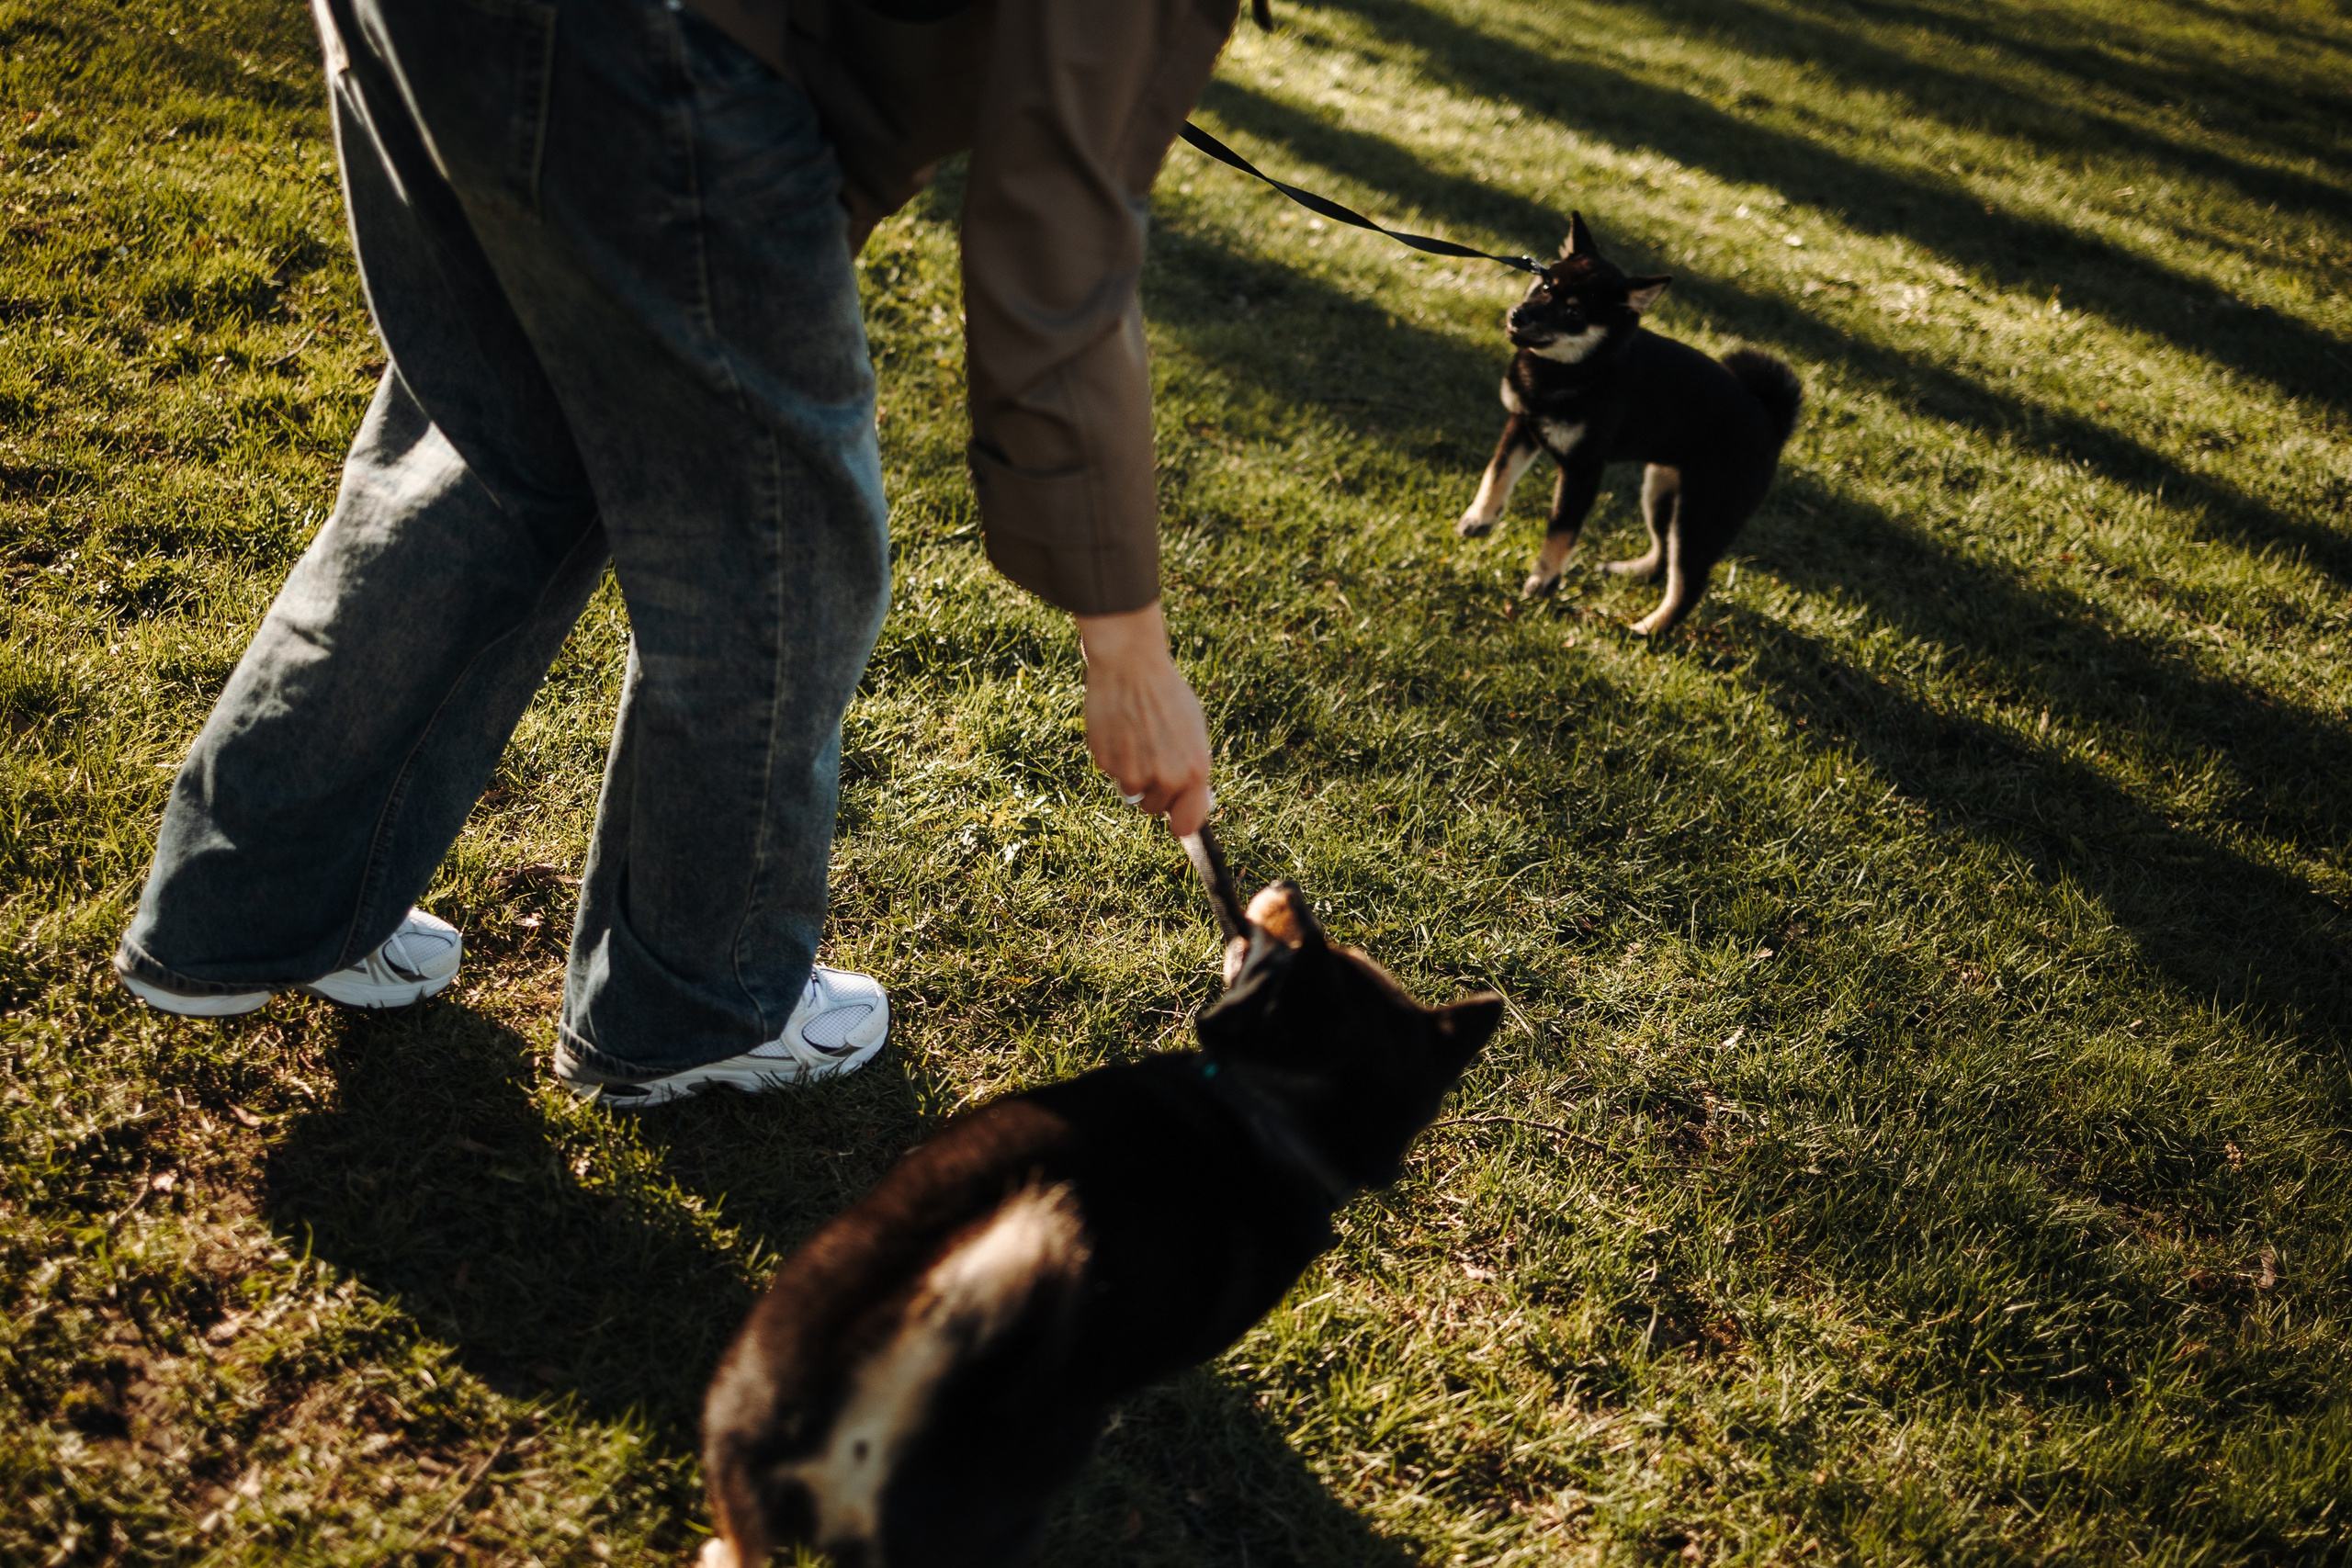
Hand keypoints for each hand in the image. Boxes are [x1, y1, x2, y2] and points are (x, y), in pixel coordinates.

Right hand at [1076, 602, 1212, 836]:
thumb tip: (1190, 798)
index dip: (1180, 823)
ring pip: (1131, 791)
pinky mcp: (1107, 763)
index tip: (1175, 821)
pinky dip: (1114, 757)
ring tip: (1135, 738)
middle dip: (1152, 790)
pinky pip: (1111, 772)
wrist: (1131, 667)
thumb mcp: (1193, 732)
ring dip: (1132, 773)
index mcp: (1194, 771)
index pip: (1186, 823)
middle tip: (1151, 757)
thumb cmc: (1167, 695)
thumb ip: (1192, 769)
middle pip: (1154, 808)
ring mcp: (1134, 772)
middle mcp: (1166, 778)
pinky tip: (1119, 730)